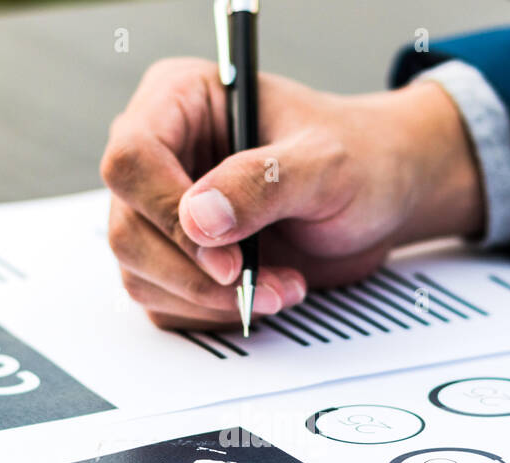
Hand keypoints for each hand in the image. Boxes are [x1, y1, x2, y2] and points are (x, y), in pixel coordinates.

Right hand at [100, 58, 483, 328]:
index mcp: (180, 100)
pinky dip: (214, 314)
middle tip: (259, 283)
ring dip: (210, 300)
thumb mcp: (325, 162)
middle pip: (128, 229)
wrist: (381, 196)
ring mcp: (162, 212)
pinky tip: (266, 293)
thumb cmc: (360, 157)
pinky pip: (166, 304)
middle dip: (196, 273)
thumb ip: (262, 183)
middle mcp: (160, 155)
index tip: (227, 258)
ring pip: (140, 275)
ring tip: (281, 286)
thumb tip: (199, 217)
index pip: (132, 159)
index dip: (169, 215)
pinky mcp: (176, 259)